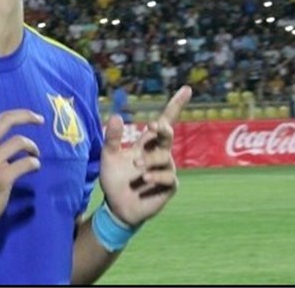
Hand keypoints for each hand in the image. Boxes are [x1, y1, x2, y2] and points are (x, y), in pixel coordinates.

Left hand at [98, 86, 190, 225]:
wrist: (116, 206)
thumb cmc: (114, 179)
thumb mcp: (108, 156)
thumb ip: (112, 137)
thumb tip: (116, 116)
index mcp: (147, 143)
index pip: (165, 121)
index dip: (176, 105)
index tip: (187, 89)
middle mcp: (159, 153)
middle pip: (168, 135)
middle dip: (164, 129)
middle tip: (154, 127)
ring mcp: (166, 169)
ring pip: (165, 157)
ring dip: (151, 159)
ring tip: (136, 166)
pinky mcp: (169, 186)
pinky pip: (168, 176)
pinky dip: (156, 175)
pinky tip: (145, 178)